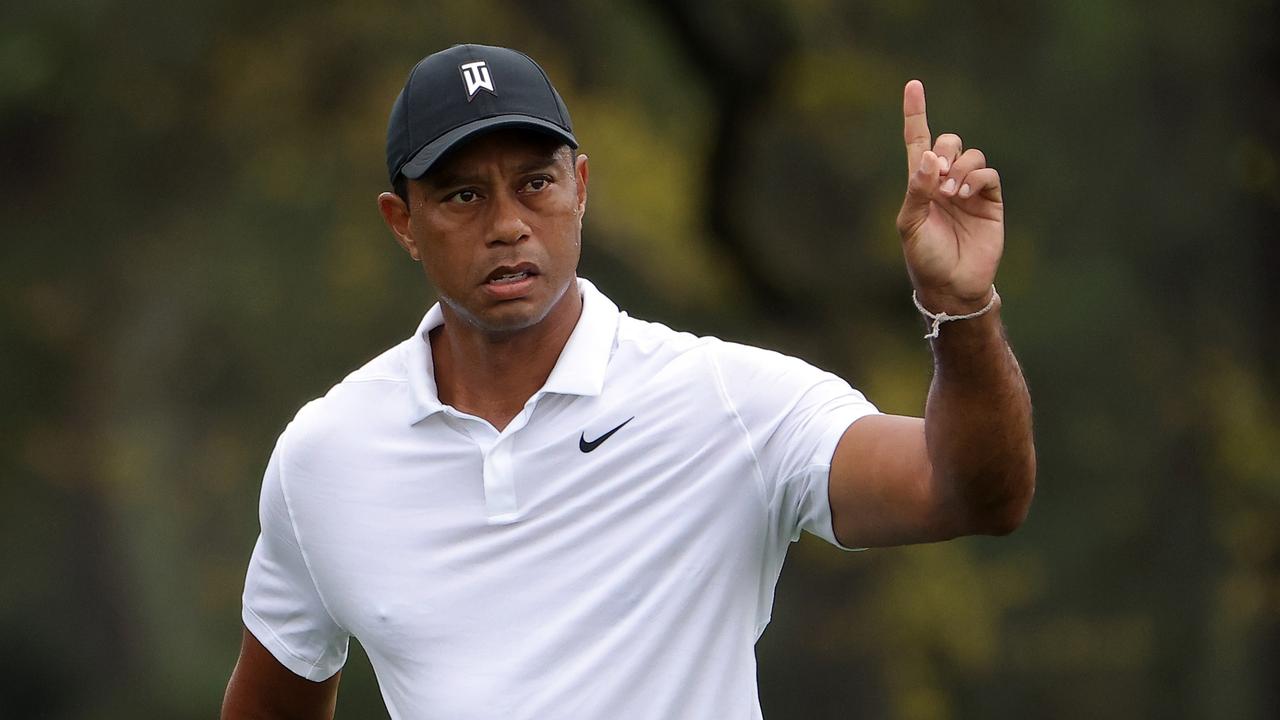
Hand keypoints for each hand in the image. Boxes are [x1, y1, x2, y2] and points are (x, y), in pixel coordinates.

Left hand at [895, 80, 1002, 312]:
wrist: (953, 285)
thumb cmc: (925, 257)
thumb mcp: (911, 224)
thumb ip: (917, 190)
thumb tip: (930, 158)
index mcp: (921, 184)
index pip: (917, 141)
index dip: (915, 113)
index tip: (913, 85)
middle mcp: (945, 182)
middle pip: (949, 142)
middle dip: (945, 149)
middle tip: (938, 174)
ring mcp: (969, 190)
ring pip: (971, 155)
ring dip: (961, 167)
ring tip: (952, 193)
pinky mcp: (990, 201)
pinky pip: (988, 174)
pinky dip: (976, 177)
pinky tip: (965, 194)